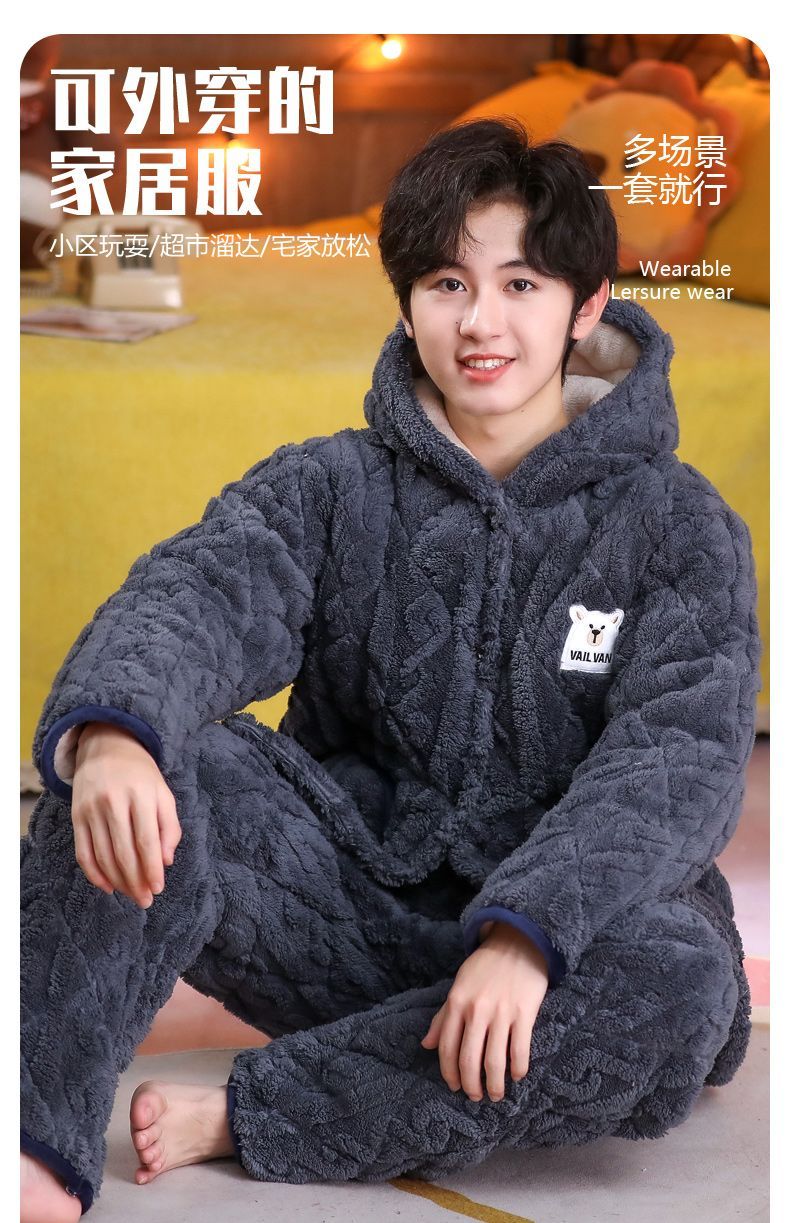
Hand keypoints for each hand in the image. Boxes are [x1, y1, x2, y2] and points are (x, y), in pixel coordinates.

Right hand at [70, 722, 180, 908]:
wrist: (106, 747)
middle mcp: (114, 802)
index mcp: (141, 795)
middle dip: (136, 881)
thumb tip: (166, 862)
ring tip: (132, 895)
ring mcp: (92, 809)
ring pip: (103, 856)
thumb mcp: (163, 793)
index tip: (159, 888)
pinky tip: (108, 886)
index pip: (146, 841)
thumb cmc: (141, 775)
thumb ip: (169, 827)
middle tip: (145, 900)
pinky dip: (94, 873)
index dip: (152, 869)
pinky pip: (83, 851)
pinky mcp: (77, 816)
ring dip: (118, 881)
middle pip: (124, 852)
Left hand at [421, 922, 549, 1100]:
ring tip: (495, 1095)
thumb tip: (425, 1045)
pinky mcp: (525, 1013)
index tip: (454, 1087)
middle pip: (469, 1059)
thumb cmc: (485, 966)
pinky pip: (520, 1050)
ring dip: (494, 1084)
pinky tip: (516, 1076)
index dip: (449, 1073)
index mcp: (457, 1003)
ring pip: (494, 1060)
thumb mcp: (458, 986)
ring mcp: (501, 1013)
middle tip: (475, 1097)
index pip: (447, 1048)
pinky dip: (517, 1069)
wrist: (517, 942)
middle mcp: (476, 1010)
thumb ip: (443, 1017)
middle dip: (471, 1085)